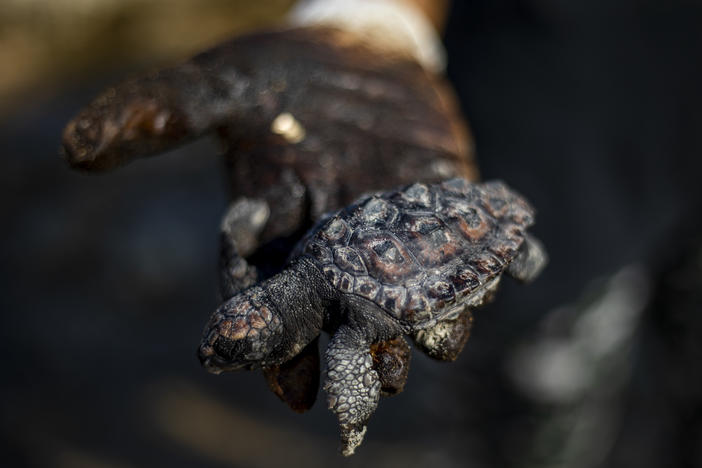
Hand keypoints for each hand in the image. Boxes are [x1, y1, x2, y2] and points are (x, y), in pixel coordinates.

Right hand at [62, 4, 475, 414]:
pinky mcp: (446, 203)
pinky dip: (487, 259)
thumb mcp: (219, 87)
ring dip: (420, 319)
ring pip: (406, 291)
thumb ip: (158, 114)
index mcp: (278, 233)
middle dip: (346, 349)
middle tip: (356, 390)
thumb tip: (74, 148)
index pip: (267, 294)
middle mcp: (337, 246)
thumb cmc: (280, 76)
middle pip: (339, 311)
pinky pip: (466, 242)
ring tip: (430, 344)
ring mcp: (396, 231)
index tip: (275, 375)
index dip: (267, 332)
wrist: (357, 51)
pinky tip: (502, 274)